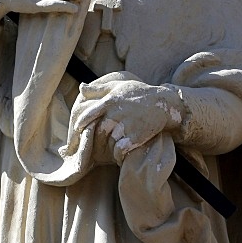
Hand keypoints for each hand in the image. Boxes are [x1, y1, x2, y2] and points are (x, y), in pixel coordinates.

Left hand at [69, 73, 183, 164]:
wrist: (163, 104)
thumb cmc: (138, 93)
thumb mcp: (118, 86)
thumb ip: (98, 89)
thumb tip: (80, 87)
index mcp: (109, 102)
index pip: (87, 116)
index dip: (80, 126)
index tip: (78, 133)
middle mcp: (115, 114)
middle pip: (97, 133)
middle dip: (96, 141)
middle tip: (96, 147)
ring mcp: (125, 126)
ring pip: (108, 143)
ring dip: (109, 148)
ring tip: (112, 150)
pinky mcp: (135, 137)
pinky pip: (119, 151)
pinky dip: (119, 155)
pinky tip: (122, 154)